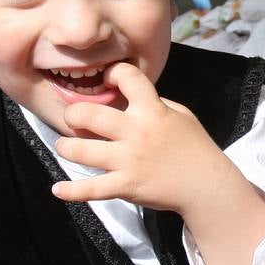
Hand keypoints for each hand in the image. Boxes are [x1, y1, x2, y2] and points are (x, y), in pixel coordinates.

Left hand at [52, 62, 232, 214]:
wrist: (206, 185)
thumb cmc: (195, 147)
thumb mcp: (181, 115)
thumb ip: (155, 103)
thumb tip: (130, 97)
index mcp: (153, 110)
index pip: (128, 77)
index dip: (113, 73)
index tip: (107, 79)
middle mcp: (137, 132)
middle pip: (90, 114)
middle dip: (73, 114)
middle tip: (73, 119)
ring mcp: (129, 160)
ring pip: (82, 151)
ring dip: (65, 147)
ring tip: (65, 147)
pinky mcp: (126, 186)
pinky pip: (92, 190)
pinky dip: (71, 191)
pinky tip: (58, 189)